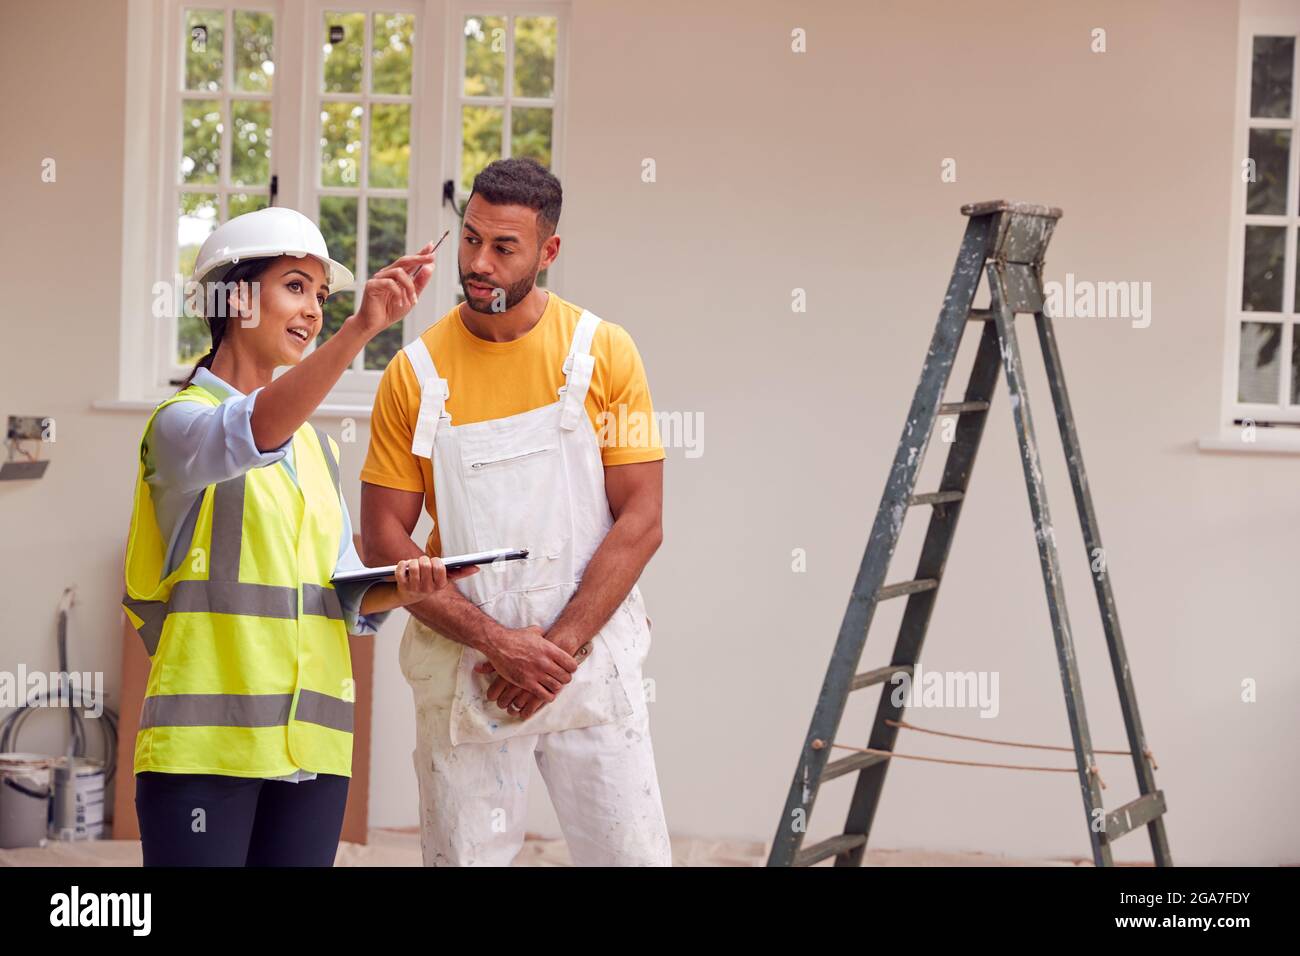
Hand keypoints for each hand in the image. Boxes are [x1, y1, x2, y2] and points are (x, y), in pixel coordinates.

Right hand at [348, 241, 437, 337]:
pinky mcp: (372, 285)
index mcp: (397, 275)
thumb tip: (430, 267)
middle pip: (404, 261)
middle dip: (419, 258)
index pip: (410, 261)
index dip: (420, 253)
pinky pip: (389, 283)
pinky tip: (399, 303)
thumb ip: (420, 283)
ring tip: (412, 301)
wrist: (375, 324)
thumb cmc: (391, 310)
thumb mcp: (411, 297)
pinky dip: (398, 293)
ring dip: (409, 287)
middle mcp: (387, 273)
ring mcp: (379, 278)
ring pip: (399, 273)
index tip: (432, 245)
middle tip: (432, 257)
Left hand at [394, 555, 477, 605]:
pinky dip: (401, 565)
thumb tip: (477, 568)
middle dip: (423, 559)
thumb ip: (460, 572)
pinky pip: (400, 571)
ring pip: (413, 567)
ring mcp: (414, 588)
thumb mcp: (445, 579)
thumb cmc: (429, 582)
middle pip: (425, 565)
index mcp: (440, 585)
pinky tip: (403, 566)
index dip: (436, 561)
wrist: (409, 595)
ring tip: (413, 564)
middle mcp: (427, 589)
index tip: (434, 561)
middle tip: (423, 561)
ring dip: (412, 562)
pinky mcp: (402, 587)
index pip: (439, 568)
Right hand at [477, 635, 592, 717]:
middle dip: (565, 679)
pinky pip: (543, 695)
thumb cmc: (516, 637)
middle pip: (565, 677)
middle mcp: (545, 662)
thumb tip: (547, 634)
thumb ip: (544, 634)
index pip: (571, 664)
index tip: (568, 669)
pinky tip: (546, 694)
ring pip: (556, 687)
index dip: (571, 668)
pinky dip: (547, 696)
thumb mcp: (534, 631)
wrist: (498, 644)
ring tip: (553, 686)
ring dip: (556, 688)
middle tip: (561, 679)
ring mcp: (536, 673)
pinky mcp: (526, 683)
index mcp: (550, 649)